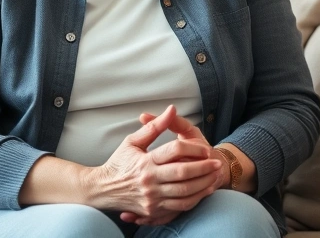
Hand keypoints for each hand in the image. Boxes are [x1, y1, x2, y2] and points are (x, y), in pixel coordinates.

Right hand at [87, 105, 222, 225]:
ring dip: (203, 185)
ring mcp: (151, 197)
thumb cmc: (119, 163)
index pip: (174, 151)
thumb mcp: (133, 141)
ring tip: (215, 177)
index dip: (193, 148)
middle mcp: (149, 180)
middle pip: (182, 174)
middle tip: (217, 163)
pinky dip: (194, 199)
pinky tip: (203, 191)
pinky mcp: (152, 210)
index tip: (205, 148)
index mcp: (145, 161)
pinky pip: (178, 207)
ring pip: (184, 193)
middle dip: (204, 168)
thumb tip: (171, 109)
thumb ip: (154, 127)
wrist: (102, 189)